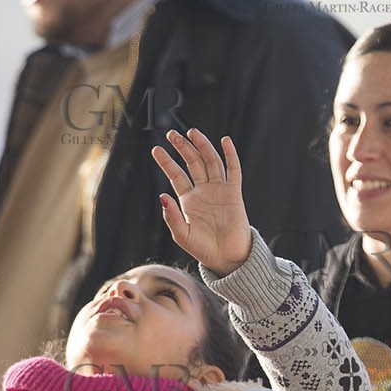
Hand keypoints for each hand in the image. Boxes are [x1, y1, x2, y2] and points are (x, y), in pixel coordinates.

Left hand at [151, 129, 251, 275]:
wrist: (227, 258)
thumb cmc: (203, 249)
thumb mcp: (182, 235)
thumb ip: (172, 216)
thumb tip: (162, 196)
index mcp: (188, 200)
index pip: (176, 175)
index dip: (167, 162)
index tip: (156, 149)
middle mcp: (203, 191)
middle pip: (192, 163)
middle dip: (182, 148)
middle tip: (172, 134)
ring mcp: (219, 190)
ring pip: (210, 162)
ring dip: (202, 146)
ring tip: (192, 132)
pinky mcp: (234, 193)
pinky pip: (233, 170)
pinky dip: (230, 155)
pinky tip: (224, 141)